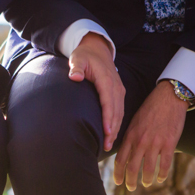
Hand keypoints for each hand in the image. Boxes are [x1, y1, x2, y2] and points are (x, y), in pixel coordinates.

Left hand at [68, 32, 125, 151]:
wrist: (97, 49)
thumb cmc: (84, 55)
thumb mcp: (77, 58)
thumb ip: (76, 68)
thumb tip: (75, 77)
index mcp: (106, 79)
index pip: (108, 102)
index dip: (108, 118)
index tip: (107, 132)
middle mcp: (115, 86)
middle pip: (116, 111)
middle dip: (113, 129)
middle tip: (107, 146)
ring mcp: (119, 90)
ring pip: (120, 112)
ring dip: (116, 128)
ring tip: (109, 145)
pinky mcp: (118, 93)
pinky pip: (119, 110)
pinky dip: (117, 122)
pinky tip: (112, 134)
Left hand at [114, 81, 187, 190]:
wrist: (168, 97)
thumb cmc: (150, 109)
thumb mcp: (134, 122)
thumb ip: (129, 137)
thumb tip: (124, 151)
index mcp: (130, 136)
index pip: (120, 160)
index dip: (118, 174)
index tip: (118, 182)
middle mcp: (140, 142)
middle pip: (132, 168)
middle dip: (130, 181)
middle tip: (131, 188)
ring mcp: (154, 143)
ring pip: (148, 169)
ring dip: (146, 179)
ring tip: (146, 183)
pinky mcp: (168, 143)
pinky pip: (165, 164)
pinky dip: (162, 174)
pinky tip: (160, 178)